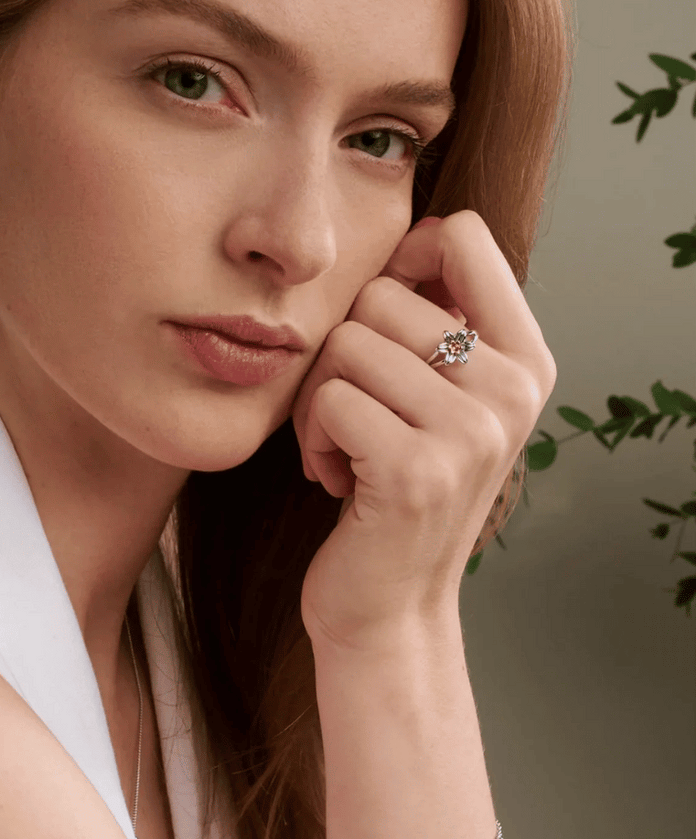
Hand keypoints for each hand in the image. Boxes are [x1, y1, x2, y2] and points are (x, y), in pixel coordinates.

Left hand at [291, 211, 555, 647]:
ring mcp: (470, 432)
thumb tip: (420, 231)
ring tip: (343, 448)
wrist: (391, 606)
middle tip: (350, 412)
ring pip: (346, 345)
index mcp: (528, 360)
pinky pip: (327, 400)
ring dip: (320, 400)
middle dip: (341, 354)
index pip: (464, 237)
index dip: (402, 260)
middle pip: (380, 295)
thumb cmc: (398, 492)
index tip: (380, 323)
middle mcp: (514, 391)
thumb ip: (443, 325)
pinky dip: (310, 437)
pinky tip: (332, 477)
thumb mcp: (444, 404)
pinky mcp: (414, 471)